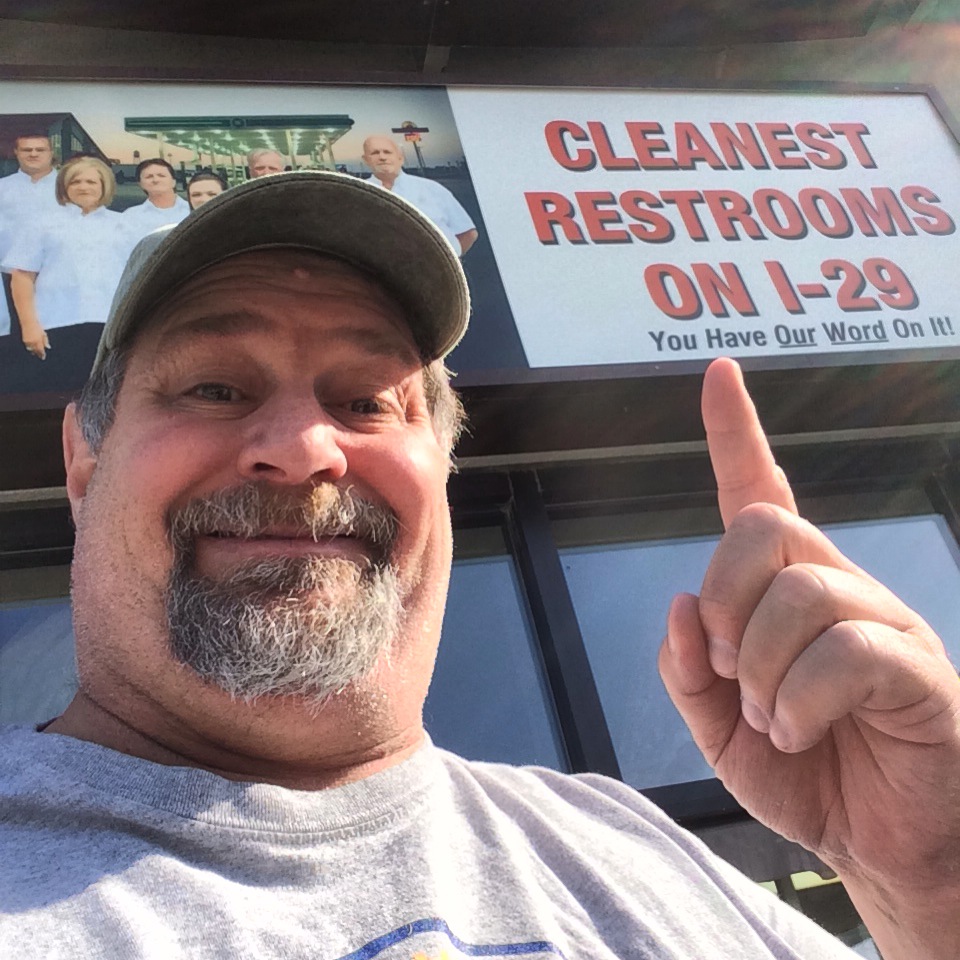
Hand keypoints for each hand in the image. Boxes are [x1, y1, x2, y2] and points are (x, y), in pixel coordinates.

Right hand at [21, 323, 49, 359]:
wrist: (29, 322)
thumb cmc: (38, 327)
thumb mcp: (44, 334)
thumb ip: (46, 341)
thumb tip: (48, 347)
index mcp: (39, 340)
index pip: (41, 350)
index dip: (42, 354)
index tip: (43, 357)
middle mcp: (33, 342)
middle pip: (36, 351)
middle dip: (38, 354)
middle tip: (40, 357)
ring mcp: (28, 341)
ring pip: (31, 349)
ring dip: (33, 352)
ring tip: (35, 353)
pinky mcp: (24, 340)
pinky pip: (27, 346)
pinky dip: (30, 348)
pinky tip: (31, 349)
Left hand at [658, 358, 959, 956]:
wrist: (877, 846)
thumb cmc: (803, 772)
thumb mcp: (718, 727)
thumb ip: (688, 669)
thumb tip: (681, 603)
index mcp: (781, 591)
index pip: (757, 490)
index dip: (735, 431)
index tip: (716, 370)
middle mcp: (835, 586)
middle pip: (765, 527)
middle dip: (726, 597)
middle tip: (733, 667)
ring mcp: (881, 619)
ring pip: (803, 591)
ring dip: (764, 667)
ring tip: (773, 718)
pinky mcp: (915, 665)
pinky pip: (847, 649)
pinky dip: (800, 700)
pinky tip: (801, 730)